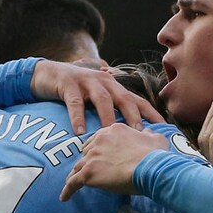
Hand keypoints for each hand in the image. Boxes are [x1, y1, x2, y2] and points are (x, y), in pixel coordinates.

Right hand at [30, 60, 165, 134]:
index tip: (165, 128)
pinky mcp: (68, 84)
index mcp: (115, 87)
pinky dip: (78, 117)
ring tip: (111, 134)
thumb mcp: (96, 99)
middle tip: (140, 133)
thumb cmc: (76, 92)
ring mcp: (87, 81)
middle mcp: (105, 82)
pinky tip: (79, 131)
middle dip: (134, 115)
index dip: (152, 114)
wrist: (47, 74)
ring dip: (108, 117)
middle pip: (124, 98)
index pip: (138, 100)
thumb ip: (111, 112)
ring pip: (102, 100)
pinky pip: (75, 102)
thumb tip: (128, 138)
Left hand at [60, 123, 168, 198]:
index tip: (98, 156)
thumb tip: (148, 134)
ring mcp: (92, 156)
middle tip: (87, 169)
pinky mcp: (89, 173)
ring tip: (71, 183)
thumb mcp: (155, 139)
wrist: (150, 167)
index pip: (99, 139)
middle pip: (86, 151)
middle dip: (86, 160)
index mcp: (113, 130)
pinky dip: (68, 190)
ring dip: (75, 174)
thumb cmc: (155, 155)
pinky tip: (64, 198)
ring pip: (78, 166)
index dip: (98, 148)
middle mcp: (99, 140)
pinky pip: (73, 182)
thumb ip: (148, 135)